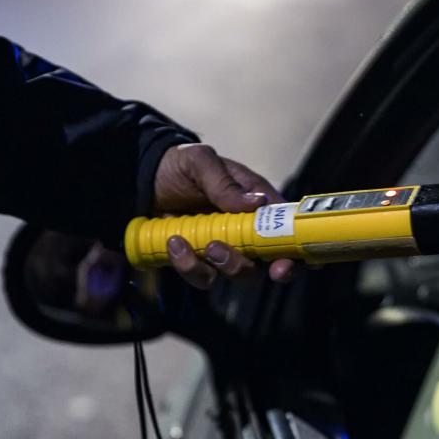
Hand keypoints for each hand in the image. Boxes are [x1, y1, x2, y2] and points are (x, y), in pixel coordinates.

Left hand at [152, 144, 295, 287]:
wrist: (139, 179)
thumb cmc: (177, 165)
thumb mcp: (200, 162)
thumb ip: (224, 183)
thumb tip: (257, 203)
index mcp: (257, 204)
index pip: (289, 229)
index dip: (299, 251)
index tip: (291, 262)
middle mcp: (246, 230)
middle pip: (270, 261)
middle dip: (266, 268)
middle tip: (256, 264)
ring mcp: (224, 248)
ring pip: (239, 273)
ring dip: (226, 265)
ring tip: (204, 245)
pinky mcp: (198, 261)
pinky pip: (203, 277)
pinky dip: (190, 266)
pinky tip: (174, 243)